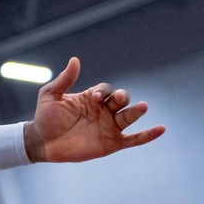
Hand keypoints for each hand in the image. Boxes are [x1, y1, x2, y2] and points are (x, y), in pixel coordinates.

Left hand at [24, 57, 163, 162]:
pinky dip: (148, 135)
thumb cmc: (45, 118)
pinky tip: (161, 129)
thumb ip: (64, 79)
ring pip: (128, 117)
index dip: (103, 91)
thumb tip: (75, 60)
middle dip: (122, 97)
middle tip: (120, 98)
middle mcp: (103, 111)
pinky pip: (134, 139)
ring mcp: (109, 127)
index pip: (106, 89)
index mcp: (91, 98)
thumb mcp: (51, 95)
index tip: (94, 98)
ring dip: (136, 111)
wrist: (42, 142)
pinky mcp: (112, 143)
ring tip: (143, 106)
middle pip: (121, 100)